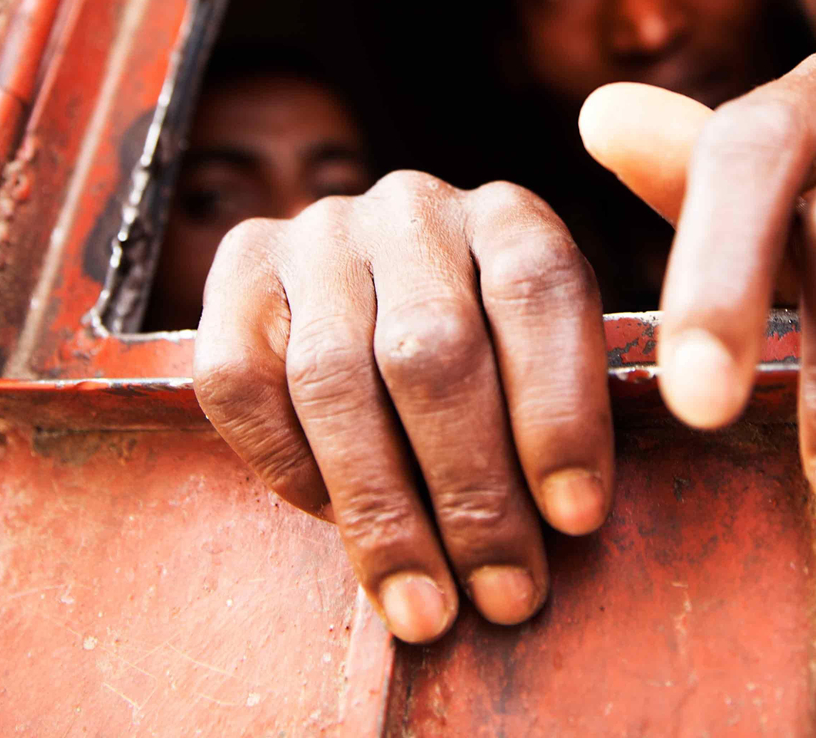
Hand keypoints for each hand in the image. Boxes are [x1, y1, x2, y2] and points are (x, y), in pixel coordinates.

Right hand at [193, 172, 612, 642]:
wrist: (373, 297)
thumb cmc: (487, 363)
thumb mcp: (545, 365)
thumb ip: (559, 416)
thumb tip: (561, 526)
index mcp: (509, 216)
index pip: (538, 290)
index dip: (559, 411)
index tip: (574, 519)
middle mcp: (412, 209)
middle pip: (432, 349)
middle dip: (471, 492)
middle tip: (501, 593)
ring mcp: (318, 235)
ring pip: (333, 378)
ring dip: (380, 512)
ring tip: (422, 605)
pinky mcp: (240, 268)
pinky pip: (242, 380)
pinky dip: (287, 468)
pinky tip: (332, 522)